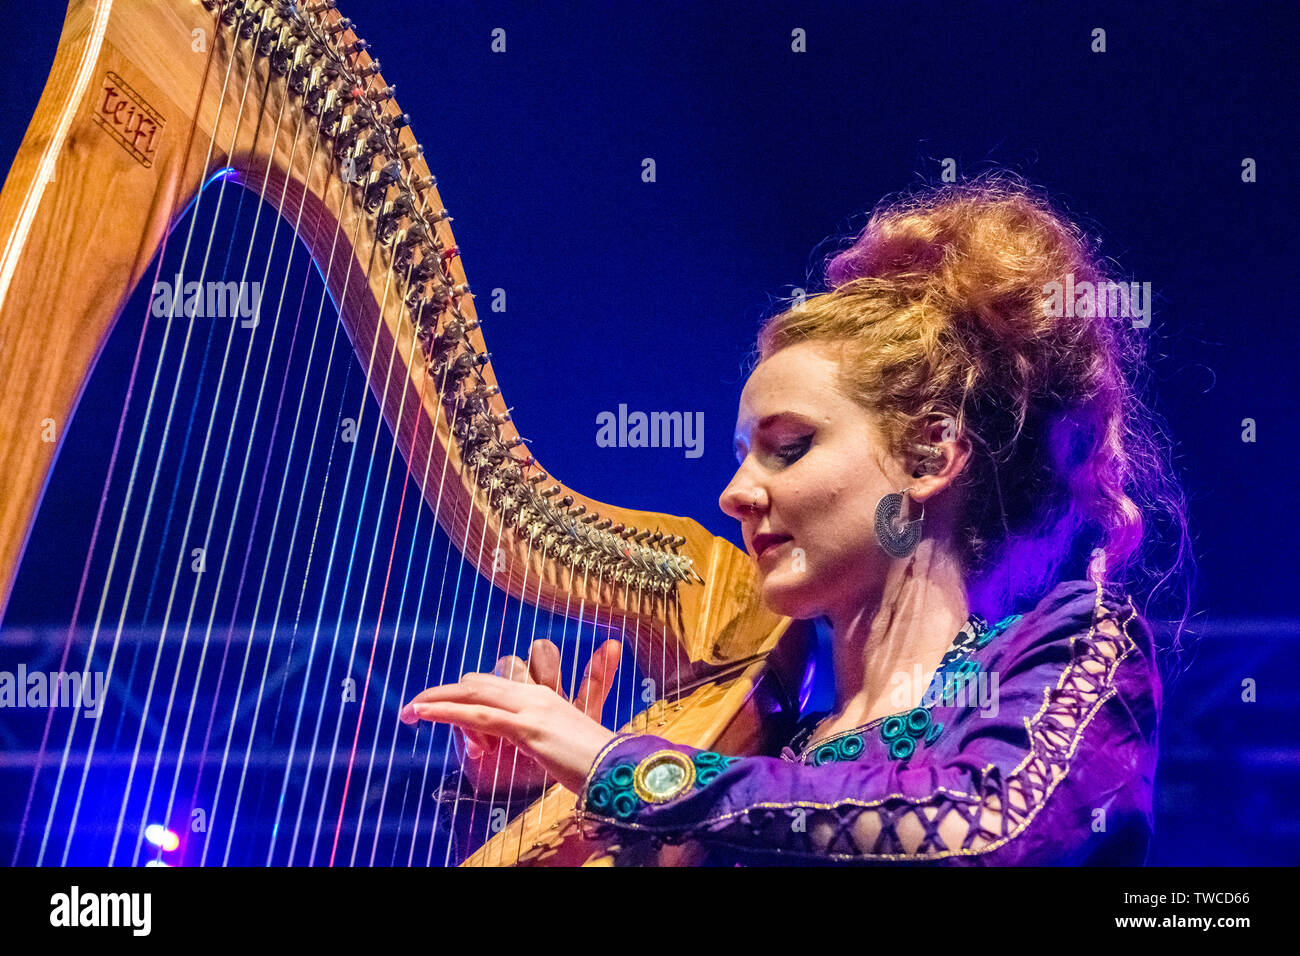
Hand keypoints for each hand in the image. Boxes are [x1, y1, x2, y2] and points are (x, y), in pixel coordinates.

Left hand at [400, 638, 621, 794]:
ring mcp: (532, 707)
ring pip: (474, 692)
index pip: (496, 681)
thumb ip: (582, 698)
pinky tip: (421, 712)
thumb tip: (603, 657)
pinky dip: (445, 711)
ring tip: (411, 709)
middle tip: (419, 708)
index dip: (470, 696)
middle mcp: (537, 694)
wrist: (621, 772)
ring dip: (437, 699)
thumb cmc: (601, 760)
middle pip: (480, 682)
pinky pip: (478, 715)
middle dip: (447, 693)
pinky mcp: (527, 728)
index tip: (453, 719)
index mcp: (545, 694)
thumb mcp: (580, 732)